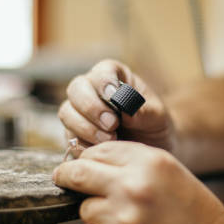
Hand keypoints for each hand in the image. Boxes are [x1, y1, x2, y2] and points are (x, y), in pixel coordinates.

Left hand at [52, 141, 223, 223]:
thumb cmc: (190, 209)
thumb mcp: (167, 169)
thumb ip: (129, 160)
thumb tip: (87, 159)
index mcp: (147, 163)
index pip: (97, 151)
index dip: (88, 158)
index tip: (85, 166)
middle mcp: (132, 188)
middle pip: (77, 174)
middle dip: (68, 177)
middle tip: (67, 180)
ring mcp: (122, 220)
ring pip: (82, 209)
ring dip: (94, 214)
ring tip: (119, 220)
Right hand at [58, 60, 172, 156]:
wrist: (149, 152)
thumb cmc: (154, 126)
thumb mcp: (157, 117)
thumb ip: (144, 111)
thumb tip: (127, 110)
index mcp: (113, 76)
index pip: (101, 71)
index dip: (103, 82)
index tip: (113, 97)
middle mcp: (91, 90)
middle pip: (76, 89)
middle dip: (91, 107)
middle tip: (112, 124)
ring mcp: (79, 113)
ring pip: (67, 113)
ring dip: (86, 127)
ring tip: (111, 140)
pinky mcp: (74, 135)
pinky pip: (69, 137)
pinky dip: (82, 144)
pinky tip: (100, 151)